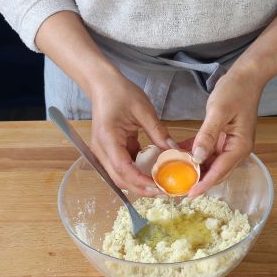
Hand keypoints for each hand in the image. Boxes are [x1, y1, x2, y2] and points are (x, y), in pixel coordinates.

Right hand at [89, 73, 177, 195]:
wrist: (102, 85)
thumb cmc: (120, 93)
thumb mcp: (143, 110)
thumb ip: (159, 132)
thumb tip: (175, 151)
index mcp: (108, 138)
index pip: (123, 168)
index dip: (141, 181)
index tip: (160, 187)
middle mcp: (101, 150)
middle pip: (120, 179)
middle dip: (142, 189)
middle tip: (165, 191)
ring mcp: (103, 152)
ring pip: (120, 177)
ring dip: (140, 184)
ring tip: (161, 185)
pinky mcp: (109, 151)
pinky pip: (123, 168)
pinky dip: (137, 173)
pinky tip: (154, 173)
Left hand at [188, 71, 261, 196]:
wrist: (246, 77)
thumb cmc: (235, 91)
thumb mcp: (218, 112)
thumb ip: (207, 135)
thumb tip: (196, 158)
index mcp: (239, 147)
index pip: (220, 171)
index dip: (204, 184)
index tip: (189, 194)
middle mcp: (236, 150)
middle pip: (216, 172)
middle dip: (198, 181)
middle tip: (177, 189)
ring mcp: (230, 144)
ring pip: (210, 163)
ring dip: (194, 168)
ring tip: (175, 175)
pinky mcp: (223, 138)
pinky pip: (207, 151)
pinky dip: (194, 154)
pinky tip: (179, 155)